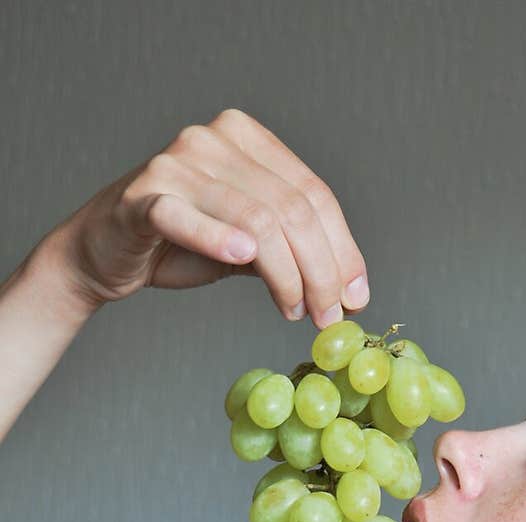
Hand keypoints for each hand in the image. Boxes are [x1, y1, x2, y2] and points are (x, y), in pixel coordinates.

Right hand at [49, 108, 369, 326]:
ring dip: (286, 275)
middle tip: (329, 316)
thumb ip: (292, 253)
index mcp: (246, 139)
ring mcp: (176, 163)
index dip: (342, 249)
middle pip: (291, 208)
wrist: (106, 253)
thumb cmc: (179, 245)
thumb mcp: (249, 246)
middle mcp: (213, 140)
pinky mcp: (143, 196)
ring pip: (255, 219)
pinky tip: (243, 259)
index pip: (313, 194)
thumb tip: (350, 291)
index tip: (356, 298)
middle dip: (321, 270)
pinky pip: (187, 218)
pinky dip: (218, 238)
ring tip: (295, 310)